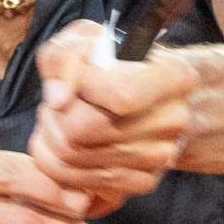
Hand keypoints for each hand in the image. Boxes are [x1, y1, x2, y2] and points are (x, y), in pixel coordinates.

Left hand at [30, 20, 197, 218]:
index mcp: (173, 77)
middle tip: (52, 107)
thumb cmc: (109, 61)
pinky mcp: (141, 182)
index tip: (73, 80)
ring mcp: (160, 156)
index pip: (120, 95)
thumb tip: (57, 99)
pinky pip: (81, 184)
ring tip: (58, 123)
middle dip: (52, 118)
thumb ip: (63, 57)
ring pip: (74, 161)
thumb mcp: (84, 39)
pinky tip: (67, 145)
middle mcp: (173, 120)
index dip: (81, 87)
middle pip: (85, 132)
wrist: (137, 93)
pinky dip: (60, 167)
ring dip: (50, 141)